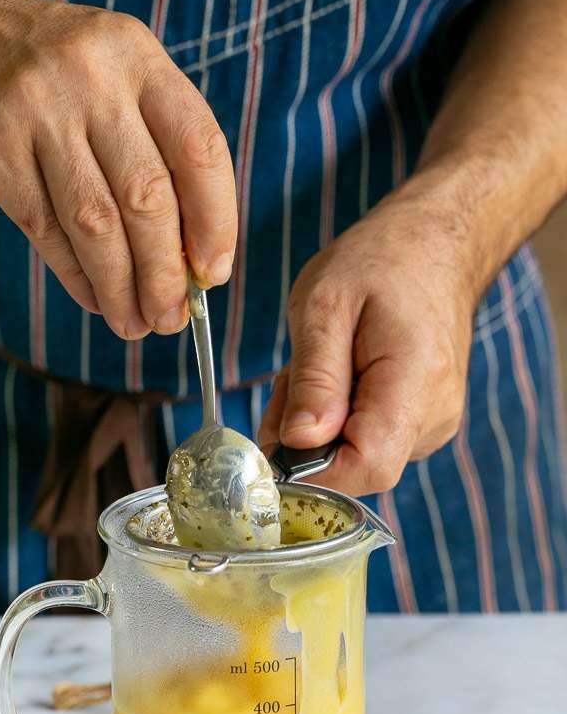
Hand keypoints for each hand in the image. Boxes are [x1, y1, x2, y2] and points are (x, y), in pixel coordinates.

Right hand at [0, 0, 236, 337]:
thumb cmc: (31, 63)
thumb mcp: (102, 69)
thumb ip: (146, 140)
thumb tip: (186, 250)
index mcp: (135, 55)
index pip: (199, 148)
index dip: (216, 221)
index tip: (213, 272)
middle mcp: (91, 77)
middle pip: (147, 198)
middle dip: (165, 274)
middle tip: (170, 316)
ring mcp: (35, 111)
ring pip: (96, 224)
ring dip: (121, 287)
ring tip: (135, 323)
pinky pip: (45, 231)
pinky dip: (75, 276)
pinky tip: (95, 299)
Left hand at [258, 179, 476, 494]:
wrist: (436, 242)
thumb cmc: (380, 261)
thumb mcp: (325, 305)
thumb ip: (313, 379)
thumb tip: (297, 442)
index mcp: (415, 383)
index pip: (367, 467)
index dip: (313, 471)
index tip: (277, 438)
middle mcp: (434, 415)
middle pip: (355, 467)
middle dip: (305, 440)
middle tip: (292, 378)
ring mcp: (433, 423)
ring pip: (356, 457)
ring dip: (318, 425)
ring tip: (319, 365)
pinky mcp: (423, 423)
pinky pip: (368, 441)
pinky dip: (336, 418)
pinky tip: (338, 374)